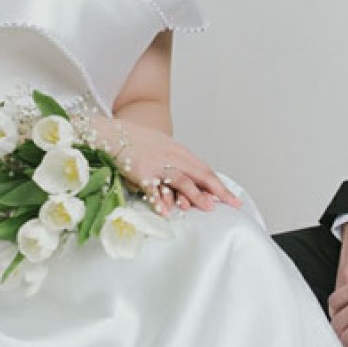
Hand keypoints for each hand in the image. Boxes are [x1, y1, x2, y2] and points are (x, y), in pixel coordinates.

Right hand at [111, 119, 239, 214]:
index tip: (233, 198)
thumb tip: (192, 180)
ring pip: (181, 180)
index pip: (205, 171)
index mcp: (180, 153)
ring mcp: (158, 165)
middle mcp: (173, 158)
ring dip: (195, 194)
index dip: (220, 185)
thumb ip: (178, 163)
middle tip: (232, 204)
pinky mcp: (142, 173)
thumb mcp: (164, 149)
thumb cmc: (138, 143)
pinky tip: (167, 212)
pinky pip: (153, 188)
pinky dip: (160, 200)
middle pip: (200, 175)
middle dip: (218, 191)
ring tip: (208, 207)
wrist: (114, 134)